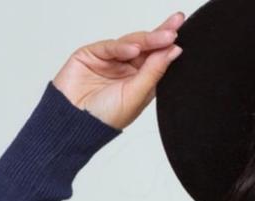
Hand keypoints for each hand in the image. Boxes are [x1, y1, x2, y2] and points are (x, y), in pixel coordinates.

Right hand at [52, 11, 185, 130]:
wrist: (74, 123)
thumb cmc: (104, 118)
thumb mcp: (135, 96)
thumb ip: (153, 72)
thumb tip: (173, 51)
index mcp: (140, 82)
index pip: (157, 60)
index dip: (168, 46)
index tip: (180, 32)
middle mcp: (126, 70)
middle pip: (146, 47)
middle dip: (161, 35)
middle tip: (176, 23)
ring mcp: (109, 61)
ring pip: (130, 43)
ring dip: (147, 39)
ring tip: (164, 37)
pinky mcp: (92, 54)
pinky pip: (109, 47)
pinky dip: (121, 47)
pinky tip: (135, 49)